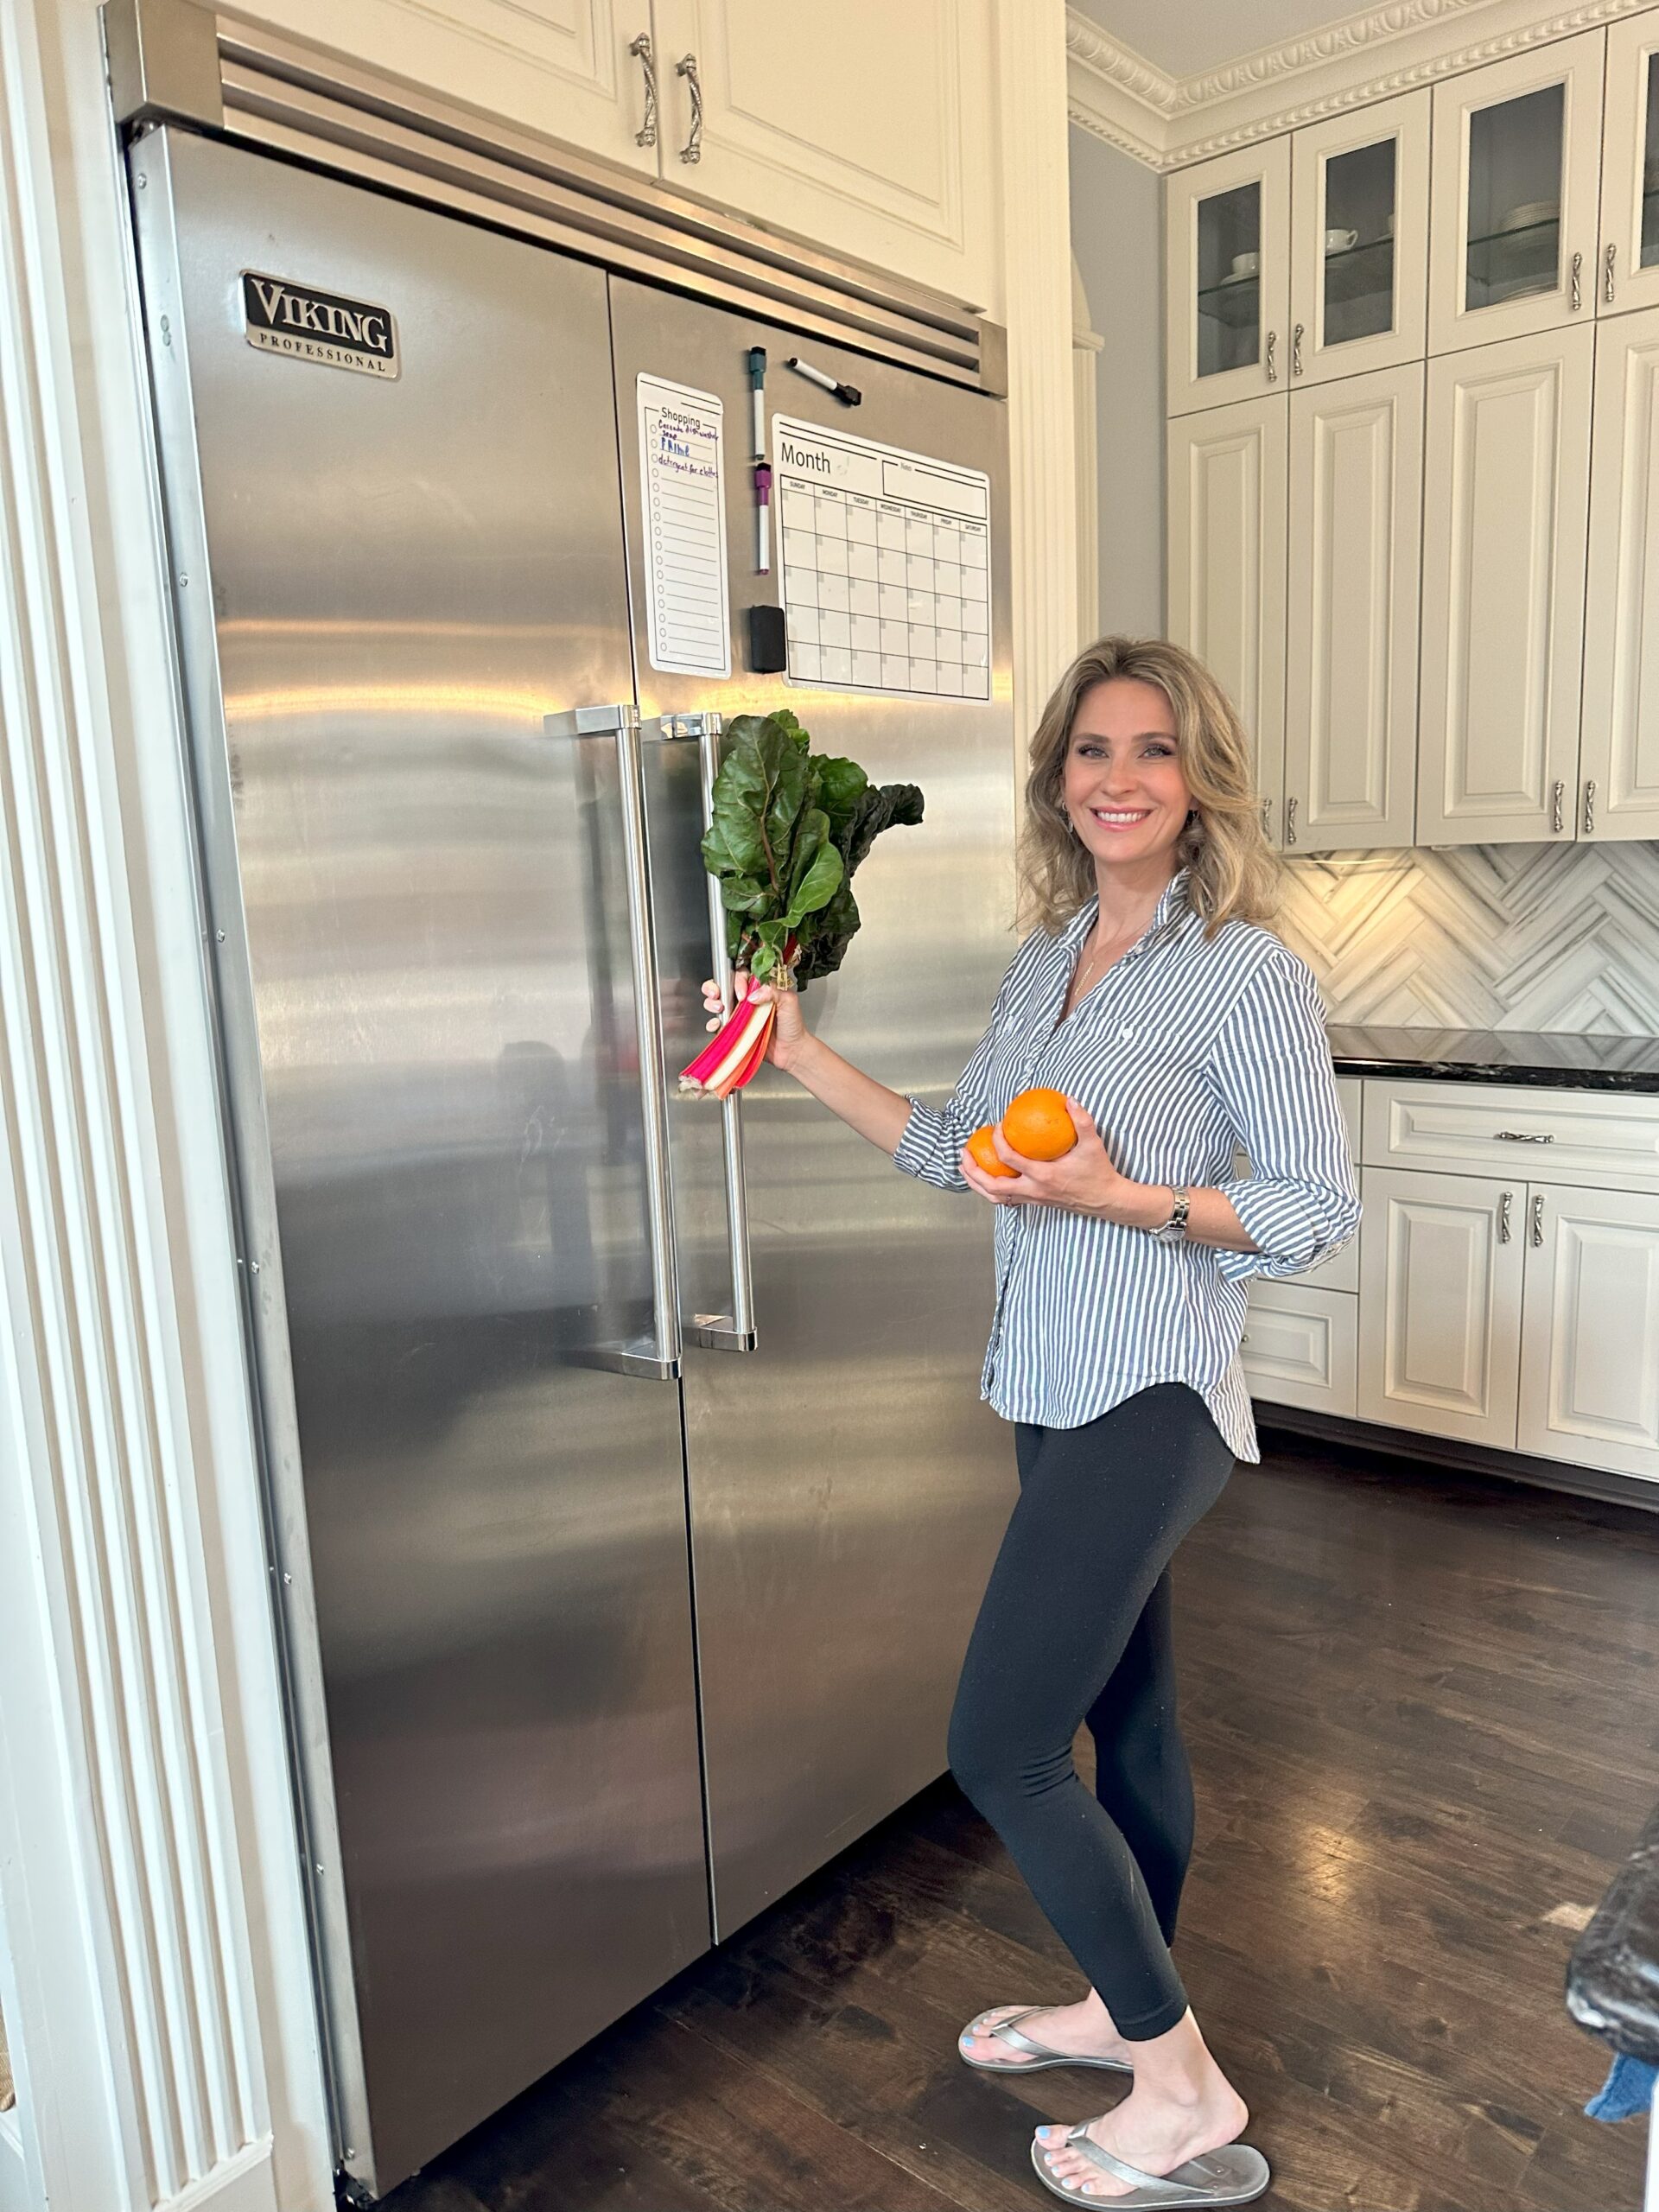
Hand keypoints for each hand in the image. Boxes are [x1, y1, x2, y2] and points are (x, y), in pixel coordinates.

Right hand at [699, 971, 807, 1073]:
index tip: (743, 994)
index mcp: (760, 988)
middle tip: (717, 995)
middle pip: (723, 986)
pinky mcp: (734, 1030)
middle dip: (714, 987)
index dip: (738, 981)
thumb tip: (753, 994)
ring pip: (717, 1002)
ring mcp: (739, 1014)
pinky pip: (718, 1024)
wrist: (792, 1051)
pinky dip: (713, 1023)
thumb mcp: (789, 1002)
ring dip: (712, 1003)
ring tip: (719, 1008)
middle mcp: (747, 999)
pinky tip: (718, 1024)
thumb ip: (773, 991)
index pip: (742, 975)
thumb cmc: (793, 1026)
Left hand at [958, 1096, 1140, 1221]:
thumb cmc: (1098, 1172)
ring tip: (966, 1167)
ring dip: (977, 1183)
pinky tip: (987, 1176)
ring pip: (995, 1197)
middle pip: (992, 1186)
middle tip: (964, 1152)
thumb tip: (1069, 1100)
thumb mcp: (1093, 1144)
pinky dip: (992, 1189)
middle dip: (973, 1170)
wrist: (1106, 1200)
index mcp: (1043, 1176)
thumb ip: (1082, 1121)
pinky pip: (1006, 1199)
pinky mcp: (1035, 1202)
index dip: (998, 1141)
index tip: (997, 1126)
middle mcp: (1033, 1190)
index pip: (1009, 1159)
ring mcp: (1033, 1199)